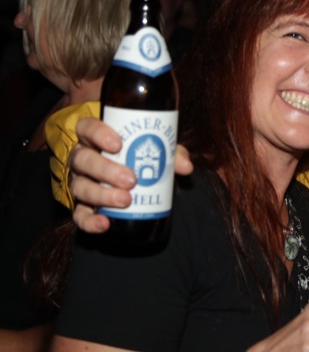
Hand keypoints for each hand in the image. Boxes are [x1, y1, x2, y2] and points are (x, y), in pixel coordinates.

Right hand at [70, 117, 192, 232]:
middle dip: (106, 169)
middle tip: (131, 179)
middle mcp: (83, 159)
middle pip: (82, 159)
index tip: (118, 143)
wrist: (136, 182)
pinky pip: (79, 215)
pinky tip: (104, 224)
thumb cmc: (142, 159)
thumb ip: (172, 153)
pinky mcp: (81, 206)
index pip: (86, 127)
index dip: (98, 133)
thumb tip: (186, 166)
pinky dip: (89, 221)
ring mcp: (80, 182)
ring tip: (126, 200)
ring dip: (102, 194)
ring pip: (80, 186)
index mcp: (96, 138)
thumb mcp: (158, 150)